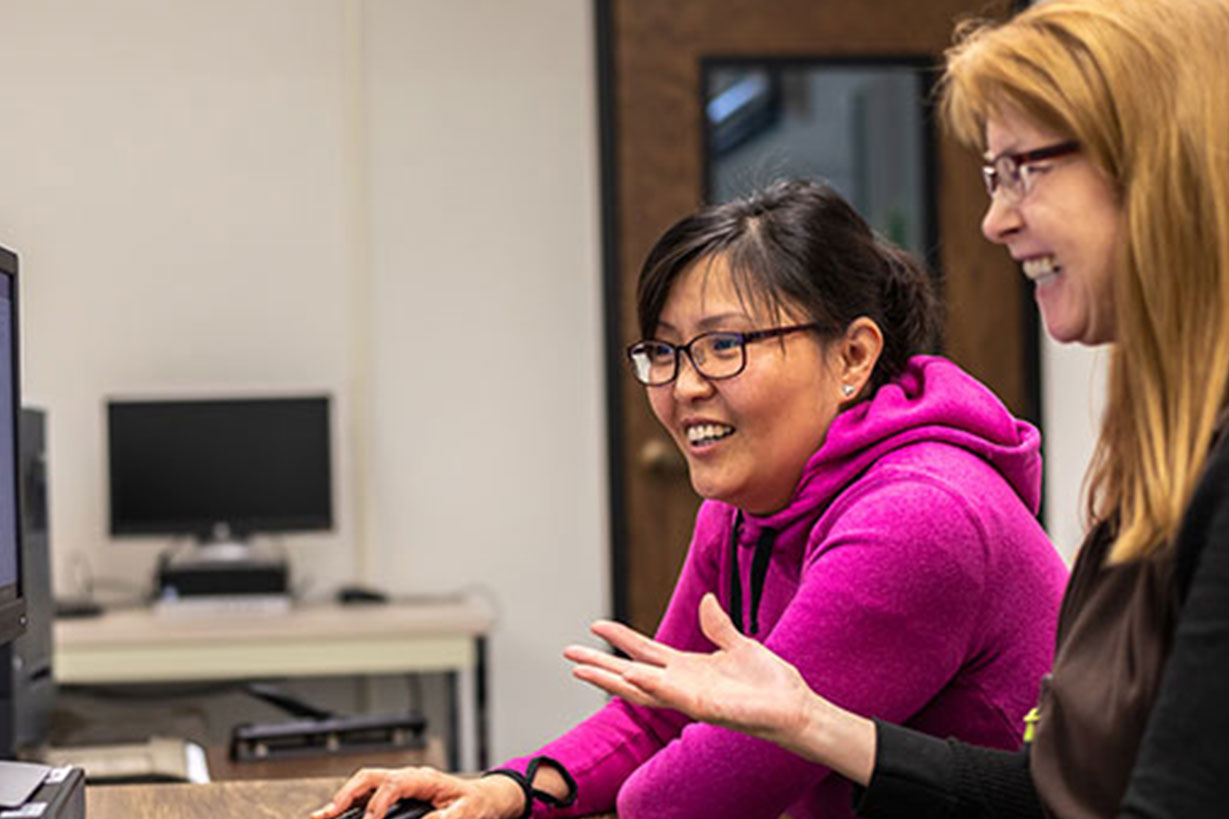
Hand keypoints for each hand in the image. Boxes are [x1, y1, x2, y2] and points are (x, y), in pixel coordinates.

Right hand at [310, 766, 523, 818]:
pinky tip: (338, 815)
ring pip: (365, 785)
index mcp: (424, 778)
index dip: (378, 804)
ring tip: (322, 816)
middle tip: (328, 814)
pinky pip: (369, 796)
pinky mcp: (397, 795)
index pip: (393, 785)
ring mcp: (401, 784)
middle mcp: (408, 777)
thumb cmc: (475, 803)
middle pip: (370, 778)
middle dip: (346, 794)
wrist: (484, 798)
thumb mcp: (466, 812)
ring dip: (342, 799)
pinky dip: (351, 805)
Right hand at [564, 592, 875, 783]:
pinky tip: (629, 673)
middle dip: (599, 663)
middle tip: (568, 653)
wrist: (793, 705)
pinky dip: (648, 684)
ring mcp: (688, 698)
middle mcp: (681, 684)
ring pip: (639, 688)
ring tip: (581, 669)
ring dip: (611, 678)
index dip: (620, 638)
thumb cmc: (768, 681)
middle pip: (630, 673)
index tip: (595, 624)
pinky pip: (670, 694)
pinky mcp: (703, 707)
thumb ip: (718, 625)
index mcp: (687, 668)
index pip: (644, 651)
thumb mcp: (739, 644)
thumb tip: (706, 600)